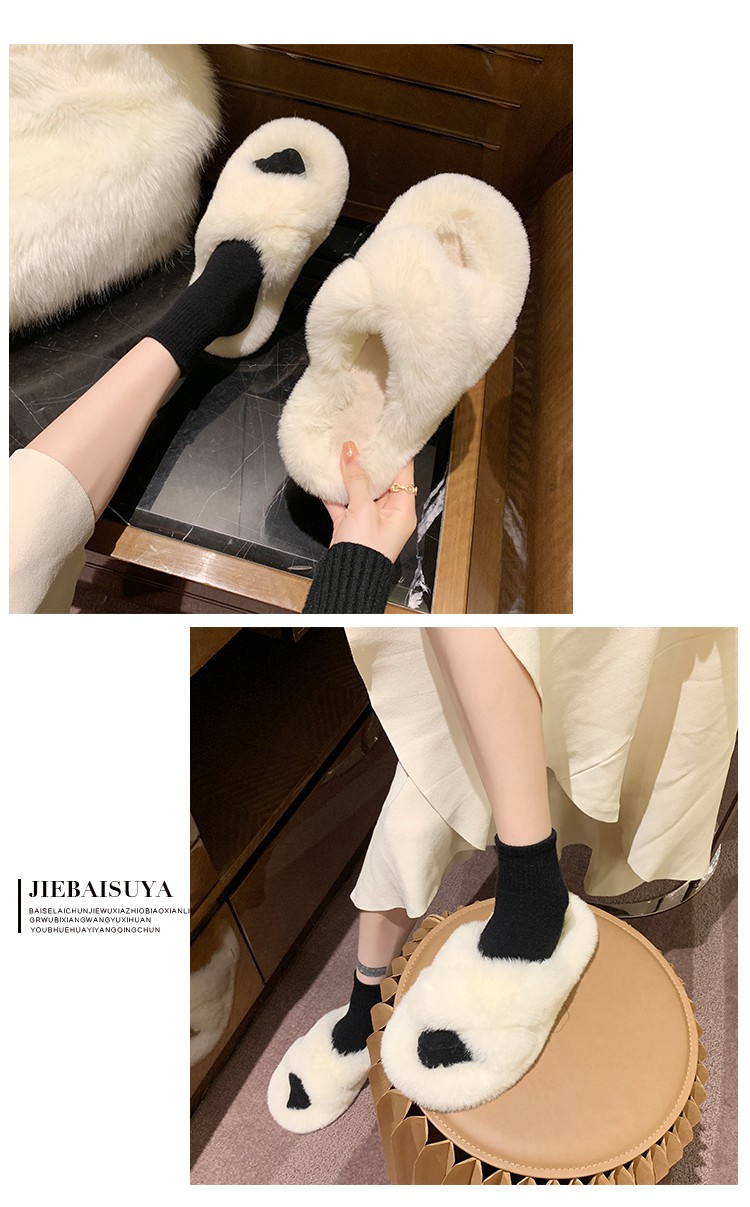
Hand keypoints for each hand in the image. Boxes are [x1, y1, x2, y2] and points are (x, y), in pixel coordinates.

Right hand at [324, 442, 417, 562]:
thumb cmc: (365, 551)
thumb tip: (351, 452)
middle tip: (360, 439)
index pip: (403, 473)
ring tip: (341, 453)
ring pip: (360, 491)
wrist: (348, 578)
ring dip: (350, 476)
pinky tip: (325, 478)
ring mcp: (369, 520)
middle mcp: (389, 514)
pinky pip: (344, 504)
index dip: (395, 454)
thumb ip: (356, 479)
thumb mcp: (363, 510)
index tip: (386, 435)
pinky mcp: (351, 526)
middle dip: (368, 462)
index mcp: (402, 510)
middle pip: (381, 480)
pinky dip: (335, 493)